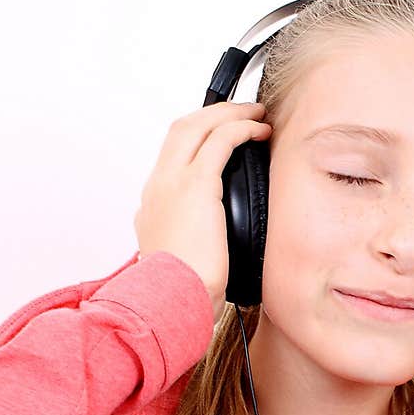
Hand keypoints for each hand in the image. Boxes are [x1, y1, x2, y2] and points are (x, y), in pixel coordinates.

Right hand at [134, 100, 271, 323]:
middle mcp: (157, 187)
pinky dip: (240, 128)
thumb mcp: (184, 262)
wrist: (173, 300)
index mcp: (153, 207)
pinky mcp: (195, 184)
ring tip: (255, 114)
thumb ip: (194, 244)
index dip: (197, 141)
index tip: (219, 139)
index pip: (172, 159)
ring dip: (228, 114)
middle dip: (212, 116)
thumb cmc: (182, 293)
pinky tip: (260, 130)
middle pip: (180, 131)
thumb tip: (216, 246)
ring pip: (197, 127)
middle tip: (240, 113)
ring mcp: (172, 182)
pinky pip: (220, 140)